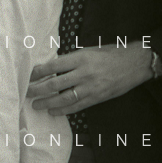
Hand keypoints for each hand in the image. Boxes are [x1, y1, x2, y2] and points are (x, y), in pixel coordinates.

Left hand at [28, 44, 151, 114]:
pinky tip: (53, 111)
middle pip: (54, 84)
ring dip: (47, 103)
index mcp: (81, 58)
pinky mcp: (96, 98)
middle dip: (38, 90)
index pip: (53, 66)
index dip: (38, 72)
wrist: (134, 64)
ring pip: (63, 98)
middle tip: (27, 93)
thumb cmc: (111, 54)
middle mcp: (84, 73)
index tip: (28, 76)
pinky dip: (63, 110)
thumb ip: (72, 59)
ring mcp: (90, 88)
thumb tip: (53, 67)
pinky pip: (76, 106)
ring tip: (36, 105)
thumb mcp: (90, 50)